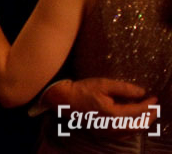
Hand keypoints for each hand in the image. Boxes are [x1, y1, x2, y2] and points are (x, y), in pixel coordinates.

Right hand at [43, 79, 157, 134]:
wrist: (64, 100)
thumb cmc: (82, 90)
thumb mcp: (103, 84)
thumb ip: (124, 89)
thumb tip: (142, 93)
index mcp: (113, 114)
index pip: (138, 111)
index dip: (148, 105)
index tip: (154, 98)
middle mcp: (112, 127)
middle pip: (138, 125)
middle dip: (149, 116)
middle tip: (155, 108)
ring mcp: (107, 132)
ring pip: (131, 131)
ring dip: (141, 123)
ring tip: (146, 114)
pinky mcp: (102, 133)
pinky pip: (123, 134)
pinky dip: (132, 128)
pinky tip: (132, 122)